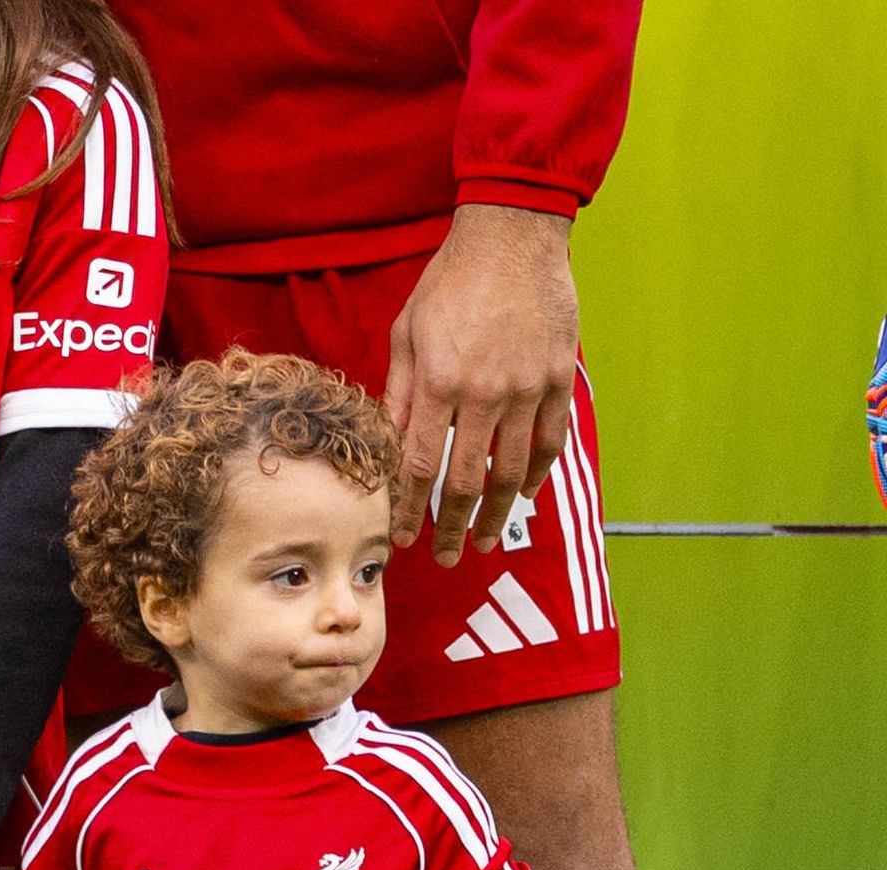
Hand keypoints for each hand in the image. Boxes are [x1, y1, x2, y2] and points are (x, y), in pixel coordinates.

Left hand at [384, 203, 578, 566]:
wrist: (513, 238)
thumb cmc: (450, 282)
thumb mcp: (407, 333)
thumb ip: (399, 394)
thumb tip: (387, 445)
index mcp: (440, 382)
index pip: (421, 464)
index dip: (410, 508)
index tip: (403, 537)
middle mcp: (484, 392)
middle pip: (466, 480)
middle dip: (452, 525)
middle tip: (445, 556)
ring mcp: (527, 388)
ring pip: (513, 470)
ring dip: (497, 512)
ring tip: (483, 538)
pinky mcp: (558, 379)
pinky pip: (549, 441)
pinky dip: (536, 474)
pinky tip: (522, 495)